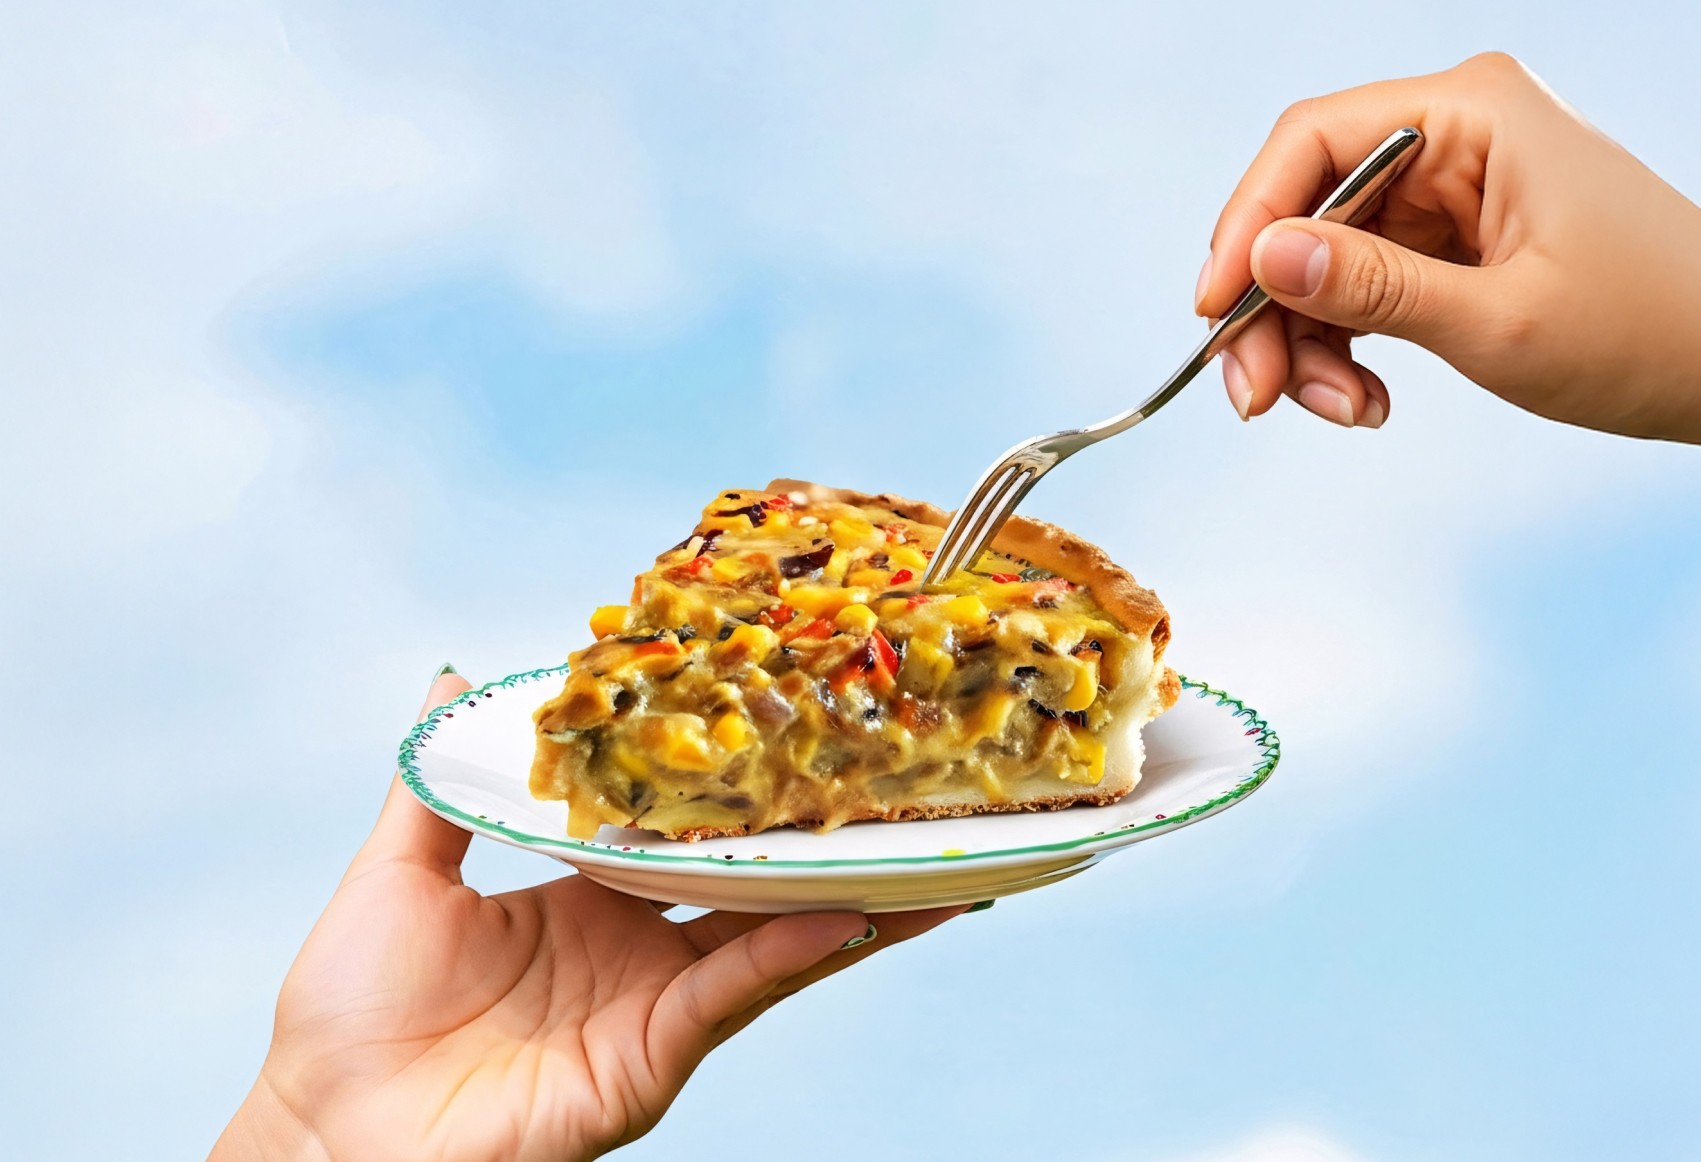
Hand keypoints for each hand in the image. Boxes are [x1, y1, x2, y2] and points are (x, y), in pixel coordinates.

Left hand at [211, 670, 963, 1161]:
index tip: (800, 734)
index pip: (688, 834)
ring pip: (771, 938)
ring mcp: (654, 1006)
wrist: (327, 1127)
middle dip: (827, 847)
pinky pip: (733, 992)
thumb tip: (452, 681)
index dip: (742, 792)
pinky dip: (790, 952)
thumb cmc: (350, 1012)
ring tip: (923, 855)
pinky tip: (842, 913)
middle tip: (901, 791)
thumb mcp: (398, 872)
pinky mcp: (652, 1057)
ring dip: (848, 901)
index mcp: (589, 902)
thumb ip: (437, 781)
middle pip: (754, 884)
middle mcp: (638, 951)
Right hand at [1196, 51, 1700, 441]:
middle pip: (1305, 207)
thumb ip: (1372, 288)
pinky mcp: (1448, 240)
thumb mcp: (1497, 319)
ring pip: (1321, 256)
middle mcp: (1453, 137)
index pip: (1312, 141)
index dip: (1248, 223)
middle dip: (1272, 308)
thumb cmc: (1648, 330)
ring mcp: (1449, 190)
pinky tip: (1366, 398)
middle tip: (1259, 397)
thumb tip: (1263, 258)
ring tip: (1341, 409)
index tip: (1215, 311)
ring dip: (1306, 342)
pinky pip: (1358, 285)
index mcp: (1474, 114)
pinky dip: (1343, 347)